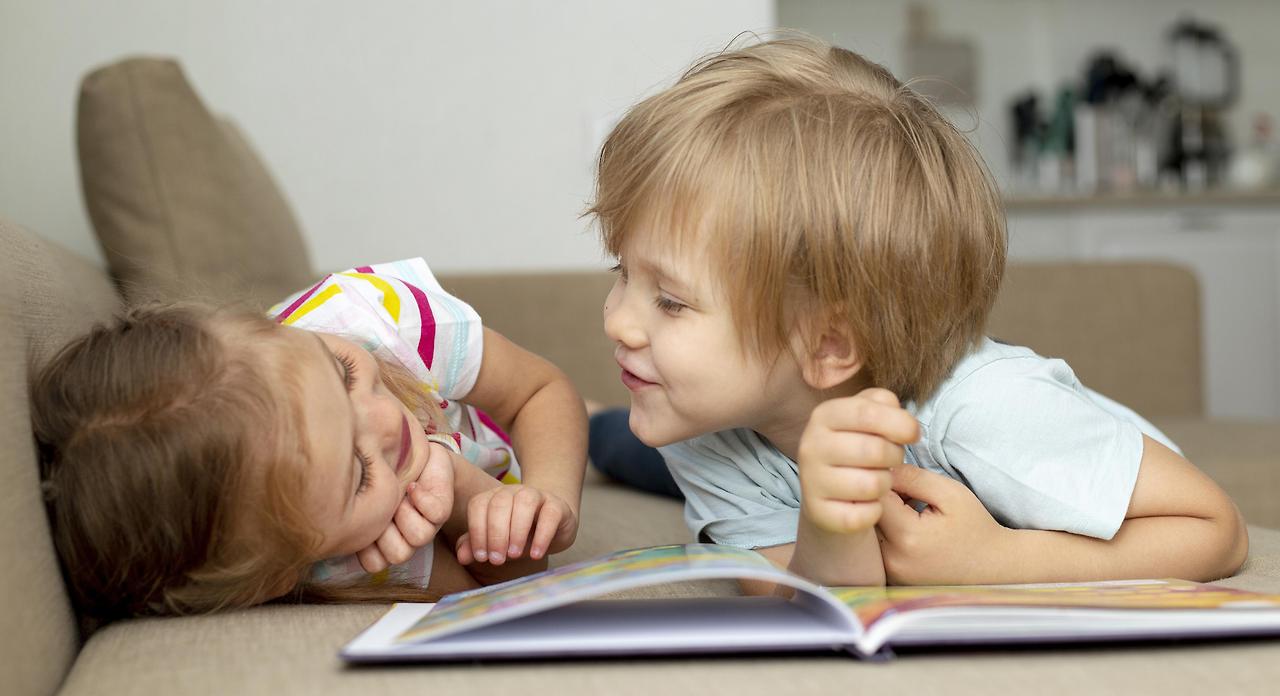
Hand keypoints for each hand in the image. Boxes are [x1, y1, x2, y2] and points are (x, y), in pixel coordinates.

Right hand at [356, 442, 455, 573]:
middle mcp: (405, 537)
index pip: (374, 564)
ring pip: (419, 538)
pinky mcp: (441, 508)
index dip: (366, 546)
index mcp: (382, 540)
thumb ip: (348, 510)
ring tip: (398, 493)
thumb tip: (335, 522)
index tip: (361, 518)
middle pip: (398, 555)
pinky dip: (421, 498)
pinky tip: (412, 486)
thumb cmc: (377, 474)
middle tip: (380, 505)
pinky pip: (435, 513)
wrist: (411, 454)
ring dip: (405, 513)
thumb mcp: (356, 491)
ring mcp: (427, 525)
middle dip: (386, 530)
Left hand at [455, 485, 577, 565]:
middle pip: (499, 504)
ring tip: (514, 555)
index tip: (481, 557)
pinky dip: (542, 535)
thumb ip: (476, 545)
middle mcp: (513, 491)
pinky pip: (550, 514)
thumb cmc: (519, 533)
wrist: (554, 525)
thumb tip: (461, 557)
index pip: (478, 506)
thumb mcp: (496, 541)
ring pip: (524, 503)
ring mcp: (536, 495)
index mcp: (492, 497)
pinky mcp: (557, 505)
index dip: (477, 531)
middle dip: (496, 534)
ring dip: (517, 531)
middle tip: (497, 560)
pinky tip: (535, 554)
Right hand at [797, 388, 919, 534]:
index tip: (913, 434)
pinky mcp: (817, 513)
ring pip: (872, 485)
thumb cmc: (858, 447)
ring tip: (877, 480)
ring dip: (885, 485)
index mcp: (824, 415)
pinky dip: (874, 511)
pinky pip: (864, 515)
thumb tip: (906, 425)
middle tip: (890, 460)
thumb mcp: (869, 416)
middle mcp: (811, 445)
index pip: (867, 412)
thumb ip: (885, 405)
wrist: (830, 492)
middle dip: (895, 457)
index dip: (900, 423)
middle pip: (875, 450)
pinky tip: (866, 504)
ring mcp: (811, 480)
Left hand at [876, 465, 1006, 584]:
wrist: (991, 567)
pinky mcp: (889, 578)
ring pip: (868, 531)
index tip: (906, 481)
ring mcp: (889, 572)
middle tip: (908, 495)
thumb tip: (882, 470)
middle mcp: (892, 559)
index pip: (875, 497)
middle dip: (882, 499)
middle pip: (867, 515)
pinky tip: (907, 528)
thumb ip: (912, 477)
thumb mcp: (950, 493)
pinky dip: (886, 533)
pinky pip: (876, 547)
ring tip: (909, 512)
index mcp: (907, 537)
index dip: (886, 482)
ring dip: (883, 516)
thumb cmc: (974, 527)